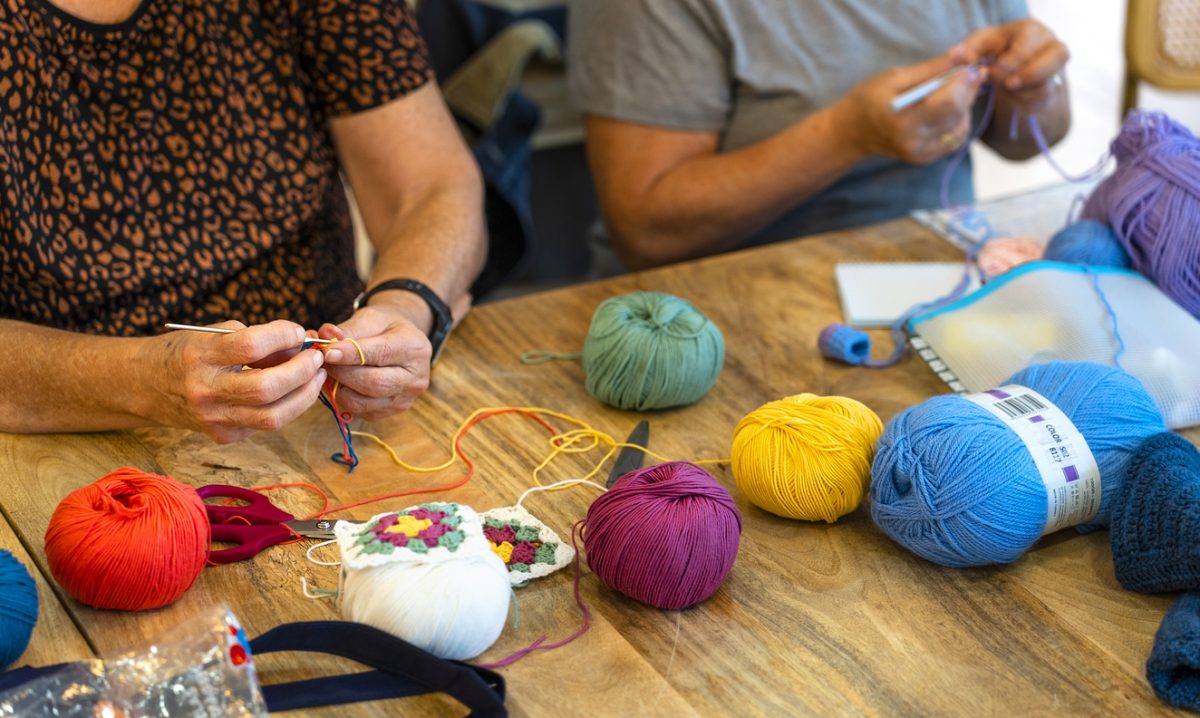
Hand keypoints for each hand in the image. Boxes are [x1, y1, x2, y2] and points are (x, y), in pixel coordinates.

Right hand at [152, 320, 325, 442]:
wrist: (146, 385)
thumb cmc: (188, 352)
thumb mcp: (215, 334)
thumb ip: (258, 339)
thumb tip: (303, 344)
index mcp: (201, 356)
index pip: (250, 346)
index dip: (282, 336)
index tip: (297, 331)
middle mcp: (206, 390)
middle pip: (267, 388)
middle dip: (302, 371)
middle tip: (317, 358)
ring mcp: (214, 418)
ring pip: (274, 416)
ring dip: (305, 395)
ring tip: (315, 376)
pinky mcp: (223, 436)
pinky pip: (265, 424)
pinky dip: (286, 406)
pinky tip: (292, 391)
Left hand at [317, 302, 433, 420]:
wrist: (402, 342)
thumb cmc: (384, 327)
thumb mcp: (370, 319)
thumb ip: (348, 329)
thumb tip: (324, 334)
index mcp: (414, 348)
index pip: (380, 354)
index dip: (351, 355)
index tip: (327, 352)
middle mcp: (416, 377)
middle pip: (374, 383)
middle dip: (342, 373)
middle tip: (322, 362)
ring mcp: (405, 398)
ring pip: (363, 402)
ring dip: (338, 388)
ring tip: (328, 372)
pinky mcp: (392, 411)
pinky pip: (360, 411)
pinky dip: (343, 398)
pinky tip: (338, 382)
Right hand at [834, 45, 985, 164]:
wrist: (852, 131)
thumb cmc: (869, 98)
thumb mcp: (894, 77)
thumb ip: (930, 68)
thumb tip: (961, 51)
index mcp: (902, 119)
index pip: (948, 102)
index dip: (963, 82)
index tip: (968, 67)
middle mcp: (913, 141)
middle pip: (957, 114)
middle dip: (967, 90)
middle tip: (967, 74)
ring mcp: (920, 153)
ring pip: (961, 127)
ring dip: (965, 106)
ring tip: (954, 92)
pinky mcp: (924, 159)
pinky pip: (954, 139)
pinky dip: (958, 122)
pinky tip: (949, 110)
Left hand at [964, 19, 1068, 111]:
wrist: (1005, 64)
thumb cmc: (993, 49)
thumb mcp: (978, 44)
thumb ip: (968, 50)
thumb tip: (965, 60)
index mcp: (1033, 31)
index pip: (1026, 49)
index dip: (1007, 64)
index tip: (991, 71)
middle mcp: (1052, 47)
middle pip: (1053, 62)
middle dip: (1025, 77)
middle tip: (1007, 85)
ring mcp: (1056, 69)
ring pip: (1046, 87)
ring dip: (1020, 93)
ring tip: (1005, 88)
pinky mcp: (1052, 89)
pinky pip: (1041, 102)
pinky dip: (1022, 103)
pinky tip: (1011, 96)